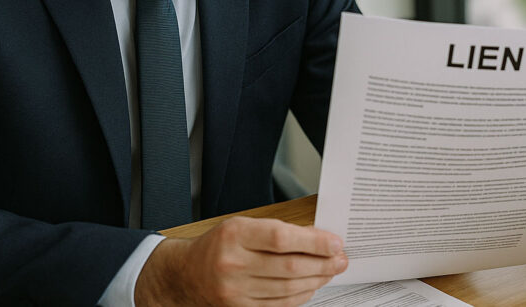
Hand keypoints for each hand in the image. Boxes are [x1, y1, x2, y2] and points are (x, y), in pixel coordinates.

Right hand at [135, 216, 347, 305]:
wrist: (184, 274)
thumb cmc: (219, 245)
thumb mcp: (243, 226)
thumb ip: (278, 231)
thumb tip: (318, 238)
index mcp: (235, 235)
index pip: (282, 238)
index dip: (314, 242)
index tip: (335, 243)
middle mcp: (233, 264)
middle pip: (288, 267)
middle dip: (322, 264)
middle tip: (341, 260)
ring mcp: (234, 291)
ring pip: (286, 289)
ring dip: (315, 281)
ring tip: (330, 272)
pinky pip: (277, 305)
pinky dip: (299, 297)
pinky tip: (311, 287)